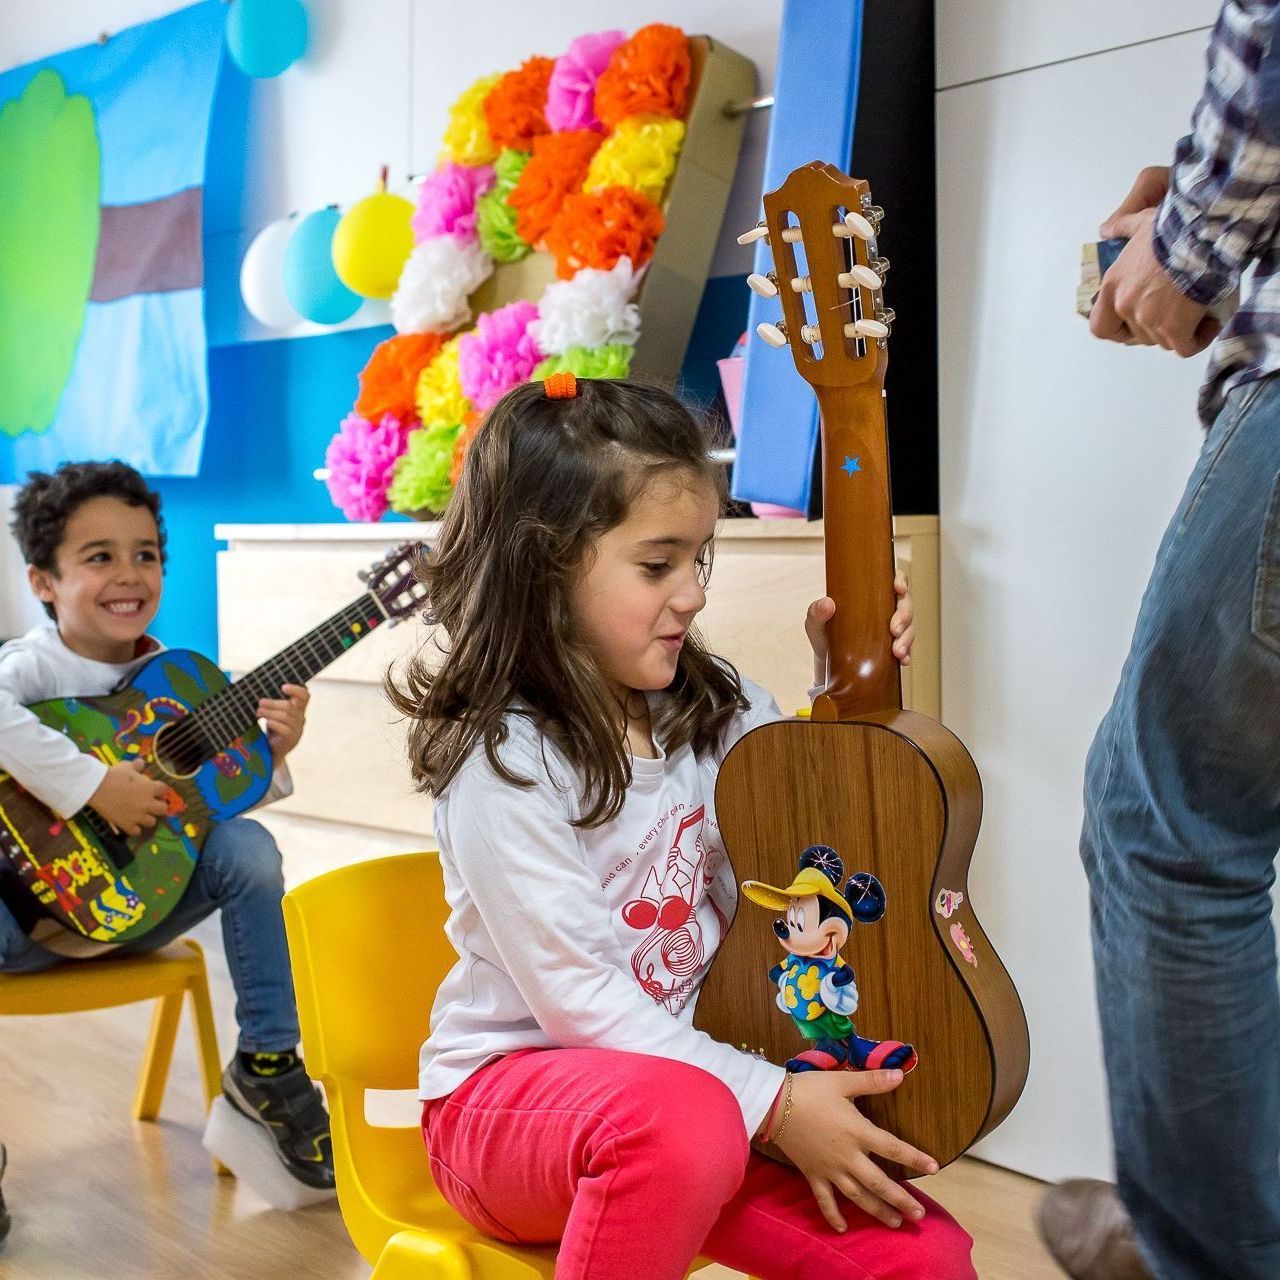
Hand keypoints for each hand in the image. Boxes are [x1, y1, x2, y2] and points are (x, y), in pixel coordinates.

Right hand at [89, 759, 170, 835]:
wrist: (97, 787)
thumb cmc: (113, 775)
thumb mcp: (127, 767)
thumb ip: (136, 766)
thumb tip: (140, 762)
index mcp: (150, 788)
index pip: (164, 790)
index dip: (159, 790)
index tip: (153, 790)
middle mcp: (148, 803)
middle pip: (163, 809)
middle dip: (158, 806)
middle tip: (149, 804)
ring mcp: (138, 815)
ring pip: (151, 822)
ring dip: (147, 819)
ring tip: (139, 815)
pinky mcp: (127, 824)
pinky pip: (136, 832)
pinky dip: (134, 829)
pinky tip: (129, 823)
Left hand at [258, 683, 308, 765]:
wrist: (272, 750)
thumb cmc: (273, 728)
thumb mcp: (276, 713)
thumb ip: (276, 703)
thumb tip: (263, 694)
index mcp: (299, 709)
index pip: (305, 696)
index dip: (296, 689)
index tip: (283, 687)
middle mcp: (301, 718)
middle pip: (291, 706)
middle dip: (273, 703)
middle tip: (260, 702)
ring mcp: (298, 729)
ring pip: (286, 716)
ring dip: (270, 713)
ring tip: (258, 712)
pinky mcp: (292, 740)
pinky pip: (284, 729)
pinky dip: (274, 724)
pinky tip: (267, 723)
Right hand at [773, 1069, 937, 1231]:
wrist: (774, 1104)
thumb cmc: (809, 1090)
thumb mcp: (841, 1081)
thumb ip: (872, 1081)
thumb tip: (900, 1075)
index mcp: (857, 1131)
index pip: (892, 1147)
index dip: (914, 1157)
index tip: (935, 1168)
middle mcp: (847, 1156)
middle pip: (879, 1183)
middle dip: (900, 1200)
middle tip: (919, 1216)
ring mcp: (830, 1169)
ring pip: (857, 1196)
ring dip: (877, 1211)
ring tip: (895, 1223)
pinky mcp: (813, 1175)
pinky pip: (824, 1200)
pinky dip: (833, 1215)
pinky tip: (843, 1228)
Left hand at [804, 574, 914, 687]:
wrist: (826, 662)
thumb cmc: (823, 634)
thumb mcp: (815, 622)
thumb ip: (816, 611)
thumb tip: (827, 604)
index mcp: (871, 594)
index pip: (893, 579)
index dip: (901, 581)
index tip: (899, 588)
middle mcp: (885, 608)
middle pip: (905, 604)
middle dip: (904, 616)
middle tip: (895, 630)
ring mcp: (891, 628)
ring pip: (909, 627)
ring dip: (907, 639)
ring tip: (897, 652)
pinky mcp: (893, 647)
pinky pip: (907, 649)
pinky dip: (907, 654)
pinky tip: (903, 661)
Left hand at [1091, 167, 1218, 355]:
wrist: (1202, 235)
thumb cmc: (1173, 227)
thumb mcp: (1141, 221)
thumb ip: (1121, 227)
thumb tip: (1105, 230)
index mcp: (1112, 286)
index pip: (1100, 327)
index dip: (1117, 331)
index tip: (1132, 327)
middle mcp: (1124, 306)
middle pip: (1138, 335)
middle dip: (1157, 326)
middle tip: (1177, 309)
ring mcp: (1147, 320)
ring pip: (1162, 340)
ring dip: (1179, 330)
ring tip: (1197, 308)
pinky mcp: (1173, 328)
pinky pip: (1184, 347)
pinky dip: (1197, 340)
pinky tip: (1210, 323)